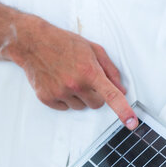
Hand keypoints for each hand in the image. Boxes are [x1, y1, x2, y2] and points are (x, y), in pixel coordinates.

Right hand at [5, 15, 137, 129]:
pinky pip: (64, 108)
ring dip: (78, 97)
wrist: (33, 44)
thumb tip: (121, 89)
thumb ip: (110, 70)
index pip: (111, 96)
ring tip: (68, 78)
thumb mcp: (93, 49)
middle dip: (95, 95)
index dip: (124, 111)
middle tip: (86, 80)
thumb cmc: (64, 43)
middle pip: (96, 104)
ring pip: (80, 107)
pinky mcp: (47, 98)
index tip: (132, 123)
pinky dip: (64, 99)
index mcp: (89, 71)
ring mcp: (59, 93)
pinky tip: (58, 83)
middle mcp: (75, 84)